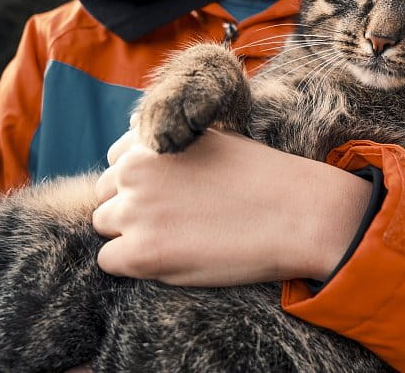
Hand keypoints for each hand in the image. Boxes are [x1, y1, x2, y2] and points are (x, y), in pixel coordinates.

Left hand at [93, 127, 371, 285]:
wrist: (299, 214)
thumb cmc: (264, 178)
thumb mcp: (214, 140)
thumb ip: (172, 145)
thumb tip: (136, 157)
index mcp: (151, 140)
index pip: (117, 162)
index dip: (144, 182)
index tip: (174, 194)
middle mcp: (135, 170)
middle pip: (106, 195)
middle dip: (134, 207)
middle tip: (180, 219)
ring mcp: (136, 211)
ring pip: (105, 226)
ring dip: (132, 234)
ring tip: (180, 238)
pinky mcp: (142, 253)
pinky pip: (109, 261)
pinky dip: (134, 264)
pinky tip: (173, 258)